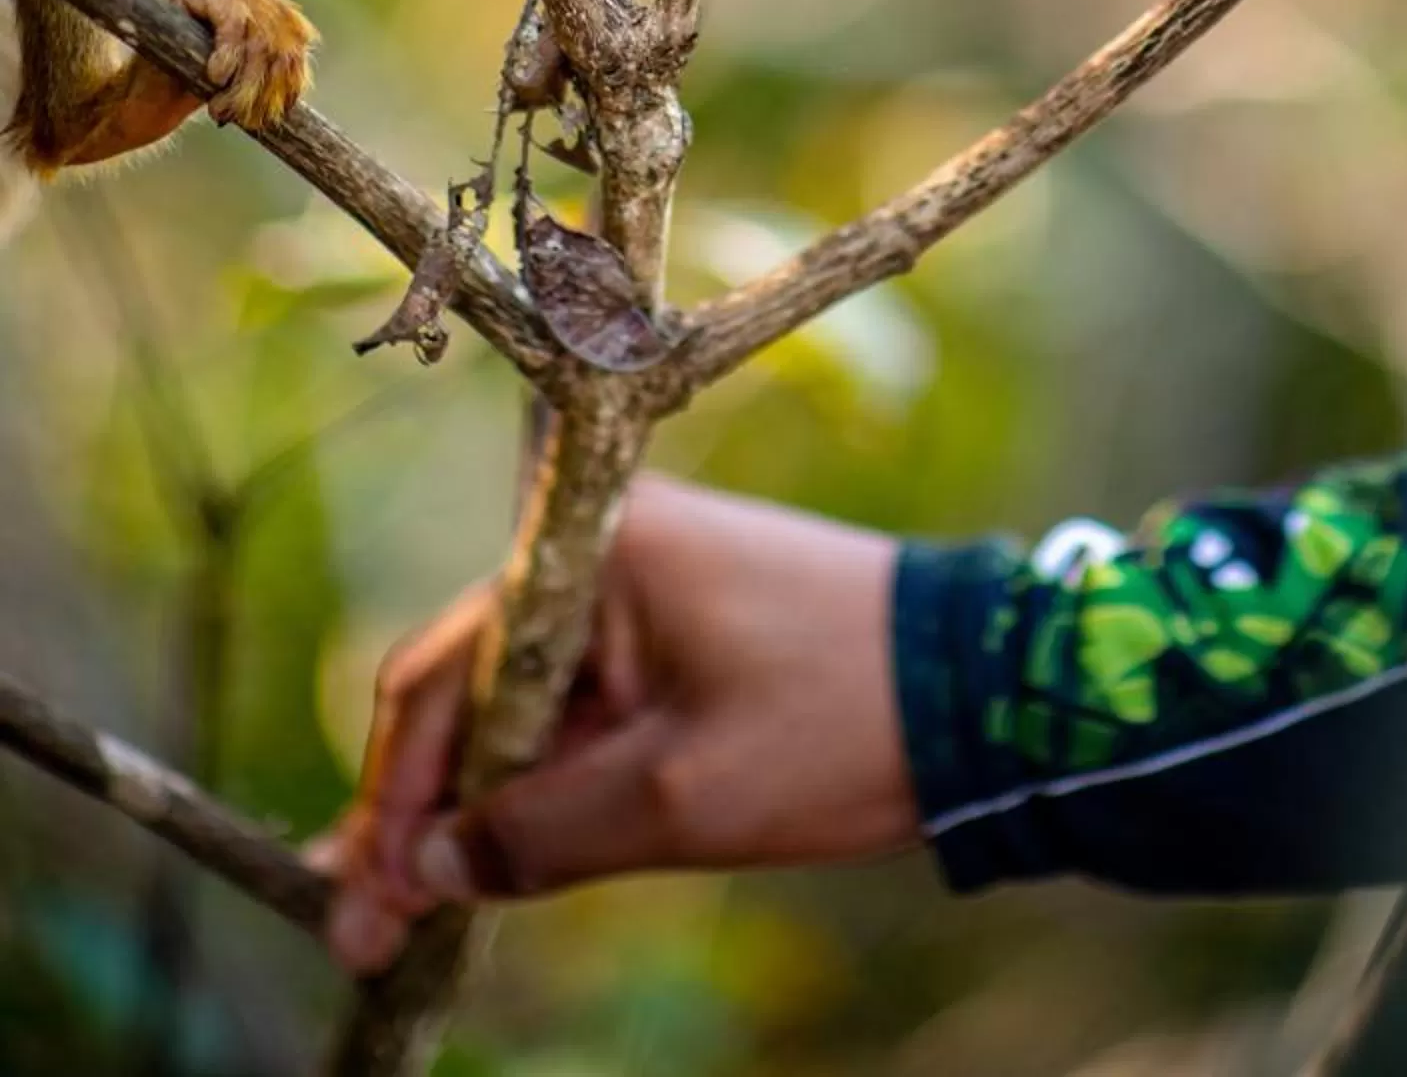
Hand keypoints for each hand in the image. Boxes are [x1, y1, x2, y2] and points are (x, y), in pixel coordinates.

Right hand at [319, 479, 915, 975]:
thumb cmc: (833, 724)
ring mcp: (641, 587)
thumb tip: (426, 867)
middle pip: (468, 687)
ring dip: (468, 805)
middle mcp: (602, 548)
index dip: (390, 799)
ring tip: (402, 912)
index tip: (358, 902)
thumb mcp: (677, 800)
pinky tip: (485, 857)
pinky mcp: (675, 630)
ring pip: (520, 705)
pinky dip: (535, 781)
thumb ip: (538, 834)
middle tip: (364, 928)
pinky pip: (577, 705)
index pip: (443, 674)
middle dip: (414, 811)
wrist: (980, 689)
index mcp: (594, 550)